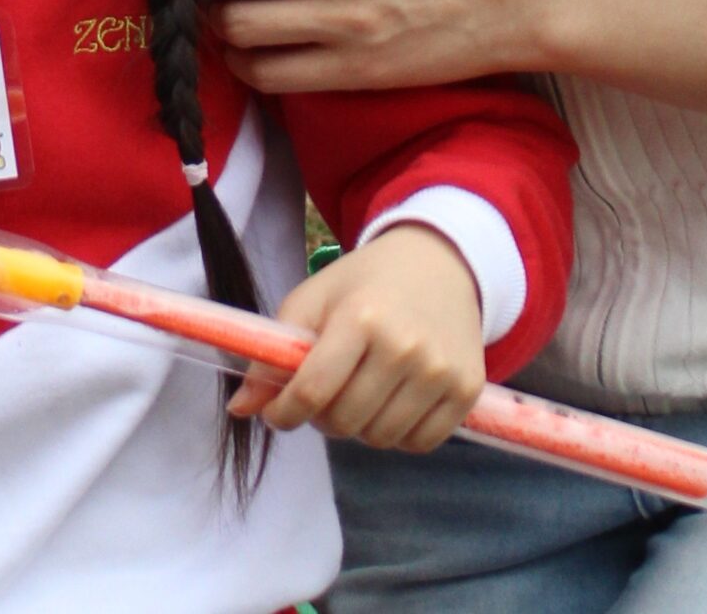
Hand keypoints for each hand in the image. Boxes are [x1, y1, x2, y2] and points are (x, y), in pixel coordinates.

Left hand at [231, 227, 484, 451]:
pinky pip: (420, 444)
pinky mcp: (466, 390)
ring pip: (381, 438)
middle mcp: (404, 347)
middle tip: (322, 396)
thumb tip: (240, 410)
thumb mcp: (313, 300)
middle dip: (321, 418)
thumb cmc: (364, 283)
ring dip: (359, 427)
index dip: (284, 412)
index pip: (313, 391)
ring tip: (357, 394)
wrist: (439, 263)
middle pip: (345, 421)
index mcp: (360, 318)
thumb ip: (273, 355)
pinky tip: (390, 403)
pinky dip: (398, 434)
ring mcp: (440, 371)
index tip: (276, 413)